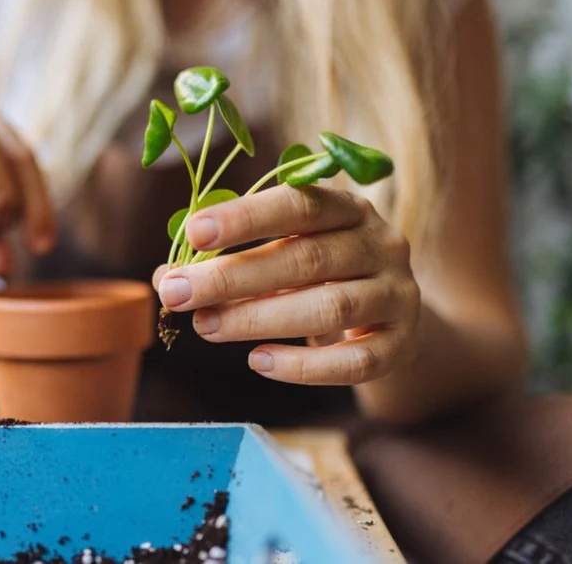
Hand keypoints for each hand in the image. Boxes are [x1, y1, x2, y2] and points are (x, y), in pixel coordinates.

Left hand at [153, 185, 420, 384]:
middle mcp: (381, 244)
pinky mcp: (404, 344)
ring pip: (331, 308)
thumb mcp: (278, 252)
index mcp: (347, 208)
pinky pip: (356, 362)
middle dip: (234, 277)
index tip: (195, 231)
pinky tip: (258, 362)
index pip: (298, 204)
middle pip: (307, 259)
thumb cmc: (316, 274)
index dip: (246, 217)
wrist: (389, 315)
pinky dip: (303, 367)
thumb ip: (226, 258)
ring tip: (206, 327)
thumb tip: (167, 278)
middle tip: (178, 293)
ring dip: (260, 319)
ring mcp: (399, 294)